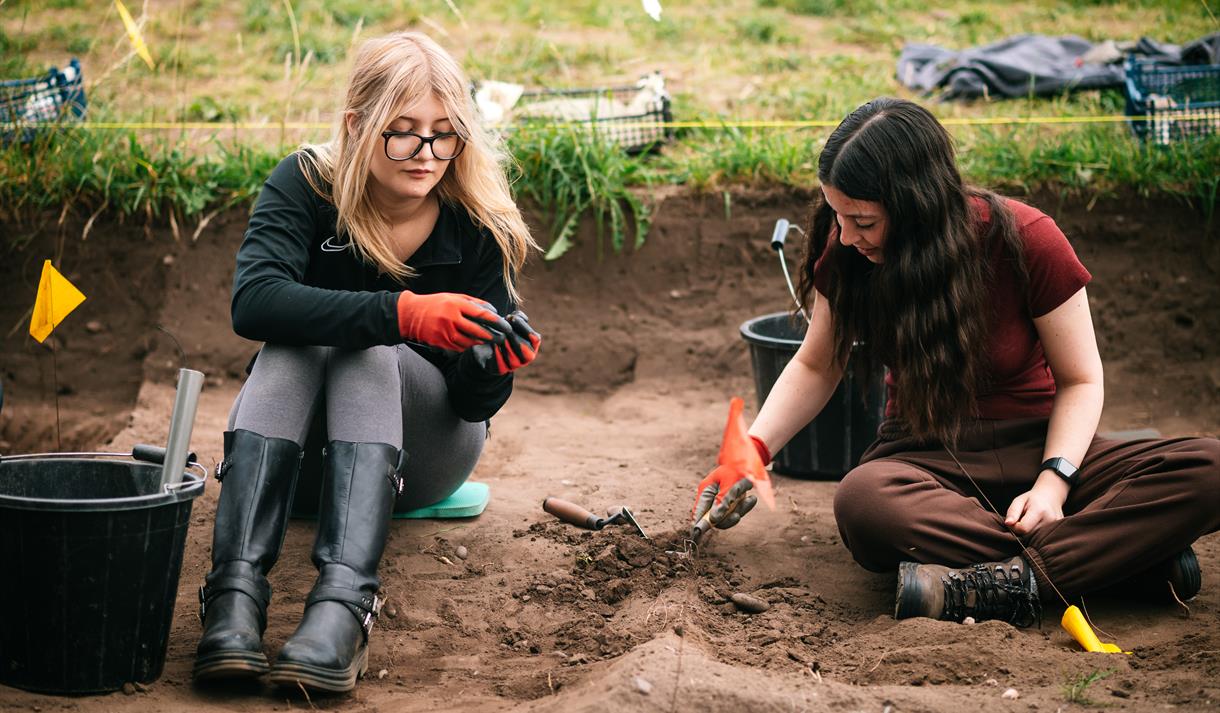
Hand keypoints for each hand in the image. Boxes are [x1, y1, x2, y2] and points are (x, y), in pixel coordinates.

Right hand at [396, 291, 511, 351]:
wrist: (410, 315)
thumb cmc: (435, 304)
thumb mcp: (453, 297)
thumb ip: (473, 302)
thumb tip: (492, 310)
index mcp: (455, 304)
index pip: (480, 313)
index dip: (494, 321)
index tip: (504, 325)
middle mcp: (451, 318)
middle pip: (477, 330)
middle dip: (491, 335)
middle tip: (501, 338)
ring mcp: (445, 331)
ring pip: (469, 341)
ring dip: (480, 342)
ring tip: (488, 341)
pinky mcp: (440, 342)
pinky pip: (459, 347)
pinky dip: (468, 346)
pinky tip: (472, 343)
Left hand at [469, 310, 541, 374]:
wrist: (487, 347)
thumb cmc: (503, 331)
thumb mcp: (513, 323)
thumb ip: (519, 318)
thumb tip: (517, 316)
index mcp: (533, 345)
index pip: (535, 338)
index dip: (524, 327)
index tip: (511, 317)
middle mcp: (527, 357)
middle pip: (523, 346)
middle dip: (512, 334)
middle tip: (501, 326)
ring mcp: (515, 365)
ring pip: (512, 355)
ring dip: (503, 342)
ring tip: (495, 333)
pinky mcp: (502, 369)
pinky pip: (500, 362)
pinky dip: (495, 351)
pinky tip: (491, 343)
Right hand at [690, 474, 756, 542]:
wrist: (748, 460)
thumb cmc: (736, 468)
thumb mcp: (730, 483)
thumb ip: (722, 501)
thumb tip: (713, 519)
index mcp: (706, 490)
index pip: (698, 512)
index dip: (699, 524)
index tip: (698, 534)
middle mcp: (711, 496)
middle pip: (714, 517)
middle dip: (727, 517)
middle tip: (737, 515)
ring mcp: (720, 499)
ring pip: (727, 515)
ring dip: (739, 510)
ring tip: (749, 499)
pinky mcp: (730, 501)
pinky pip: (736, 510)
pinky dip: (744, 506)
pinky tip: (751, 499)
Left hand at [1004, 476, 1068, 535]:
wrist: (1051, 497)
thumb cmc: (1031, 499)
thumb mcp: (1019, 501)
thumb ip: (1013, 512)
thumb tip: (1008, 523)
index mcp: (1039, 510)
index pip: (1023, 528)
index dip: (1015, 527)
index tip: (1015, 521)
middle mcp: (1050, 519)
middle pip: (1029, 535)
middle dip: (1022, 531)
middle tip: (1023, 521)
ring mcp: (1056, 526)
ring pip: (1036, 539)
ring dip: (1029, 533)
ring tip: (1030, 523)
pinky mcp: (1059, 531)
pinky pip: (1042, 539)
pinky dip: (1037, 535)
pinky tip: (1037, 526)